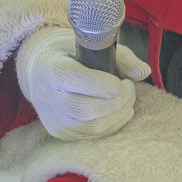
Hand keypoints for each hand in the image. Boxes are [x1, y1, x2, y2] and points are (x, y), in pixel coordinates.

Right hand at [15, 26, 147, 141]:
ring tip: (126, 101)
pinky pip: (92, 137)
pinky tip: (117, 112)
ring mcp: (54, 119)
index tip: (122, 80)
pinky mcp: (60, 133)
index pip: (75, 79)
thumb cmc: (70, 54)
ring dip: (119, 115)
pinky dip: (112, 126)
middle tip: (130, 90)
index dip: (105, 84)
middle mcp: (49, 97)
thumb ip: (121, 57)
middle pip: (86, 109)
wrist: (38, 71)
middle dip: (119, 102)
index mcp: (52, 68)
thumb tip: (143, 72)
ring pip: (92, 127)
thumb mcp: (92, 45)